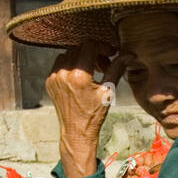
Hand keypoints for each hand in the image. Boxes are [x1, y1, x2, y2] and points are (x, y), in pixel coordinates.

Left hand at [45, 41, 127, 177]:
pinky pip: (59, 63)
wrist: (76, 131)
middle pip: (79, 48)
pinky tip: (80, 76)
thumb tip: (128, 55)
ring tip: (92, 71)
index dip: (102, 46)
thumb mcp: (108, 92)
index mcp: (79, 76)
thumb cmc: (94, 114)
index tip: (110, 52)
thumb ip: (116, 69)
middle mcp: (63, 74)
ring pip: (68, 53)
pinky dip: (70, 64)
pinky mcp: (49, 81)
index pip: (90, 46)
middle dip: (93, 52)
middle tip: (104, 65)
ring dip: (81, 57)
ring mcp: (54, 77)